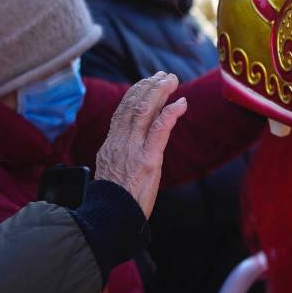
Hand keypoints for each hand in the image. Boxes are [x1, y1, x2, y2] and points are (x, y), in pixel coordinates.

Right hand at [94, 72, 187, 217]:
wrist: (111, 217)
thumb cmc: (114, 202)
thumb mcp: (111, 173)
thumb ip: (120, 157)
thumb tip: (128, 152)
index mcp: (111, 145)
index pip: (122, 112)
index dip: (134, 94)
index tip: (146, 83)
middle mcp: (120, 142)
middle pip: (132, 105)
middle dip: (148, 86)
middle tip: (164, 75)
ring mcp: (133, 149)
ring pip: (144, 111)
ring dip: (159, 92)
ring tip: (171, 80)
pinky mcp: (147, 159)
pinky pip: (159, 129)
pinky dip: (171, 113)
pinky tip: (181, 103)